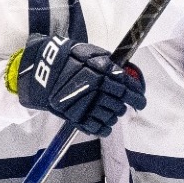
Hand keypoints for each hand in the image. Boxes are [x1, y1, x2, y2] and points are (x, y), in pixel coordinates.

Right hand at [11, 35, 146, 137]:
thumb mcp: (91, 54)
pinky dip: (103, 128)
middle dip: (122, 106)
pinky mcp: (77, 117)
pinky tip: (102, 123)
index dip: (137, 97)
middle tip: (118, 104)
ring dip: (113, 115)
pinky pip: (98, 128)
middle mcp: (98, 90)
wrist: (42, 71)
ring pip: (111, 117)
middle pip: (121, 105)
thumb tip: (127, 74)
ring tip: (107, 111)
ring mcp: (88, 105)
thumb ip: (110, 64)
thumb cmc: (68, 59)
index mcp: (104, 73)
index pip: (129, 89)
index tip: (140, 101)